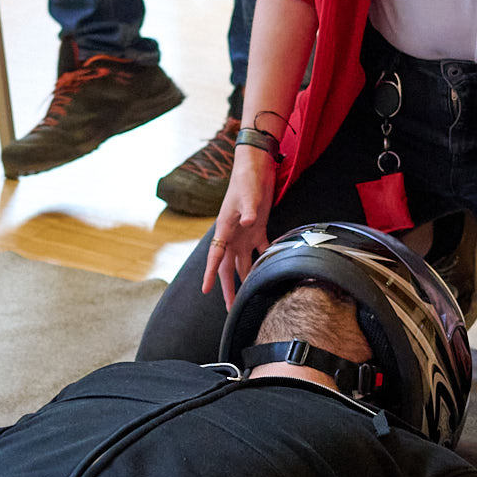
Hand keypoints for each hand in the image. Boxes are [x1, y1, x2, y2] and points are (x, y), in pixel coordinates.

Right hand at [202, 147, 277, 304]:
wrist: (256, 167)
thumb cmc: (246, 180)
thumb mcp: (247, 195)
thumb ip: (247, 209)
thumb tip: (247, 222)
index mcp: (225, 229)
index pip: (215, 256)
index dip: (210, 274)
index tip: (205, 290)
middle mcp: (232, 235)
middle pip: (228, 267)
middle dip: (229, 288)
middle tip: (230, 308)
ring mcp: (245, 233)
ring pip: (243, 262)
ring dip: (246, 278)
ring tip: (249, 297)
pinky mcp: (258, 229)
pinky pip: (261, 249)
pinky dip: (265, 259)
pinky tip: (271, 269)